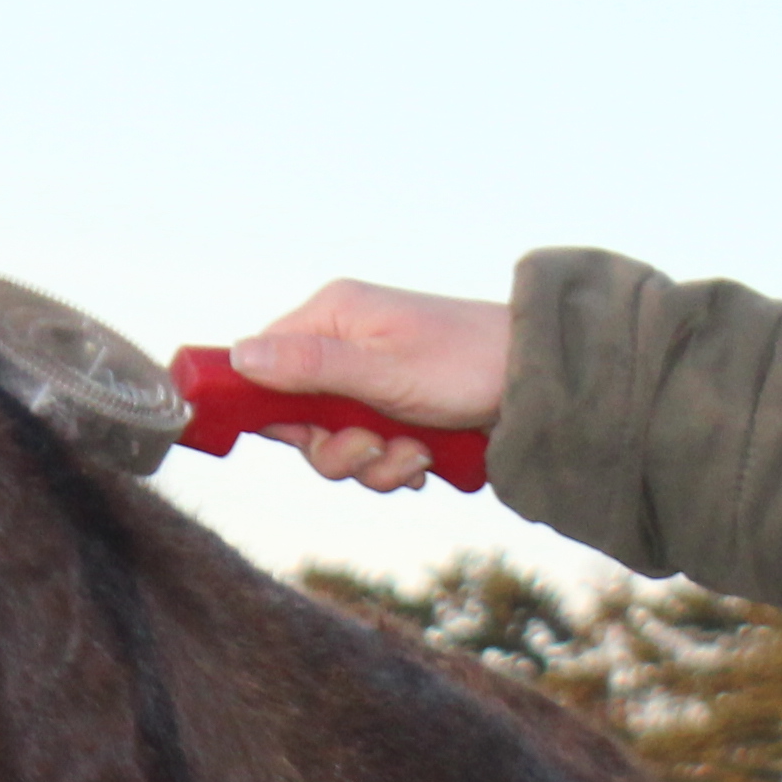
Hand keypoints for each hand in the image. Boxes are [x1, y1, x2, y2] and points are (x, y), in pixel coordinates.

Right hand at [225, 280, 509, 490]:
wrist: (542, 382)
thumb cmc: (467, 363)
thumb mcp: (382, 370)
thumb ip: (309, 366)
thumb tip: (239, 356)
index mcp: (333, 317)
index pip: (262, 363)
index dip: (270, 408)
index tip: (296, 434)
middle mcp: (345, 345)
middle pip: (298, 417)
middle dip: (337, 448)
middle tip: (373, 446)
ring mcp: (371, 380)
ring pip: (336, 443)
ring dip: (374, 462)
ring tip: (415, 454)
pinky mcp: (396, 411)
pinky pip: (371, 452)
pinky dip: (396, 465)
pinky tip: (427, 457)